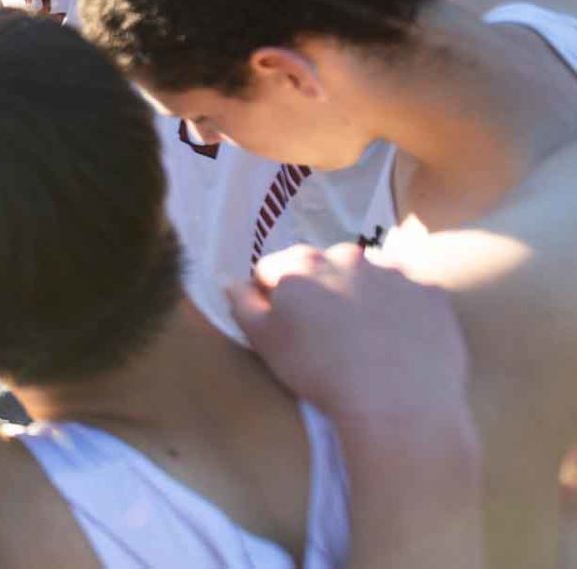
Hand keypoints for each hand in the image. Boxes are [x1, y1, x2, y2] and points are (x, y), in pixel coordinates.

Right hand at [228, 243, 468, 425]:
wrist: (398, 405)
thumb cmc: (321, 375)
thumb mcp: (265, 344)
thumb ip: (242, 305)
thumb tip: (232, 281)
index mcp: (299, 266)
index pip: (272, 270)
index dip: (272, 298)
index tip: (285, 326)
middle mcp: (345, 256)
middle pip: (321, 266)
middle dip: (319, 290)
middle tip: (326, 333)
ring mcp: (392, 271)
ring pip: (366, 275)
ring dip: (360, 294)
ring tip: (366, 338)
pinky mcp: (429, 291)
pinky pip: (408, 291)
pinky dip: (401, 307)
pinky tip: (399, 339)